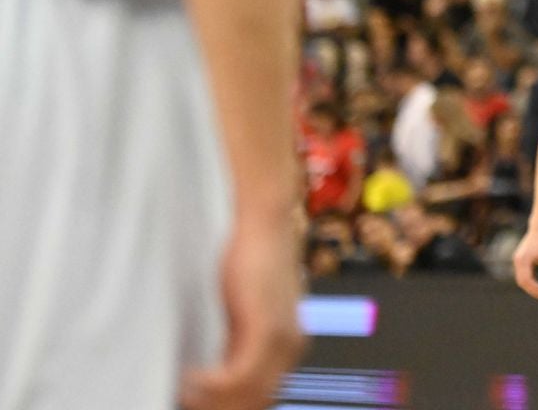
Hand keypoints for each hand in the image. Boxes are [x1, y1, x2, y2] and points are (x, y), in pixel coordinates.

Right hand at [179, 214, 307, 409]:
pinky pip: (240, 378)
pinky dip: (211, 387)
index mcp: (286, 345)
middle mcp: (290, 348)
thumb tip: (197, 366)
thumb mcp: (236, 307)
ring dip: (209, 403)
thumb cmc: (243, 256)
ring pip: (248, 397)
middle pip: (255, 402)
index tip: (188, 401)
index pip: (258, 396)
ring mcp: (283, 341)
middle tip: (176, 400)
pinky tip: (186, 380)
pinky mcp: (268, 329)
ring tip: (177, 393)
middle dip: (214, 408)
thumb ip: (227, 337)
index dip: (224, 405)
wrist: (261, 218)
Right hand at [512, 223, 537, 302]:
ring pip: (520, 280)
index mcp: (523, 259)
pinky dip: (528, 281)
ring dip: (530, 287)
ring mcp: (516, 261)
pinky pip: (521, 275)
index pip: (526, 280)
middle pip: (521, 282)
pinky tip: (537, 285)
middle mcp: (517, 261)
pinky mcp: (518, 260)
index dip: (535, 289)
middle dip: (532, 291)